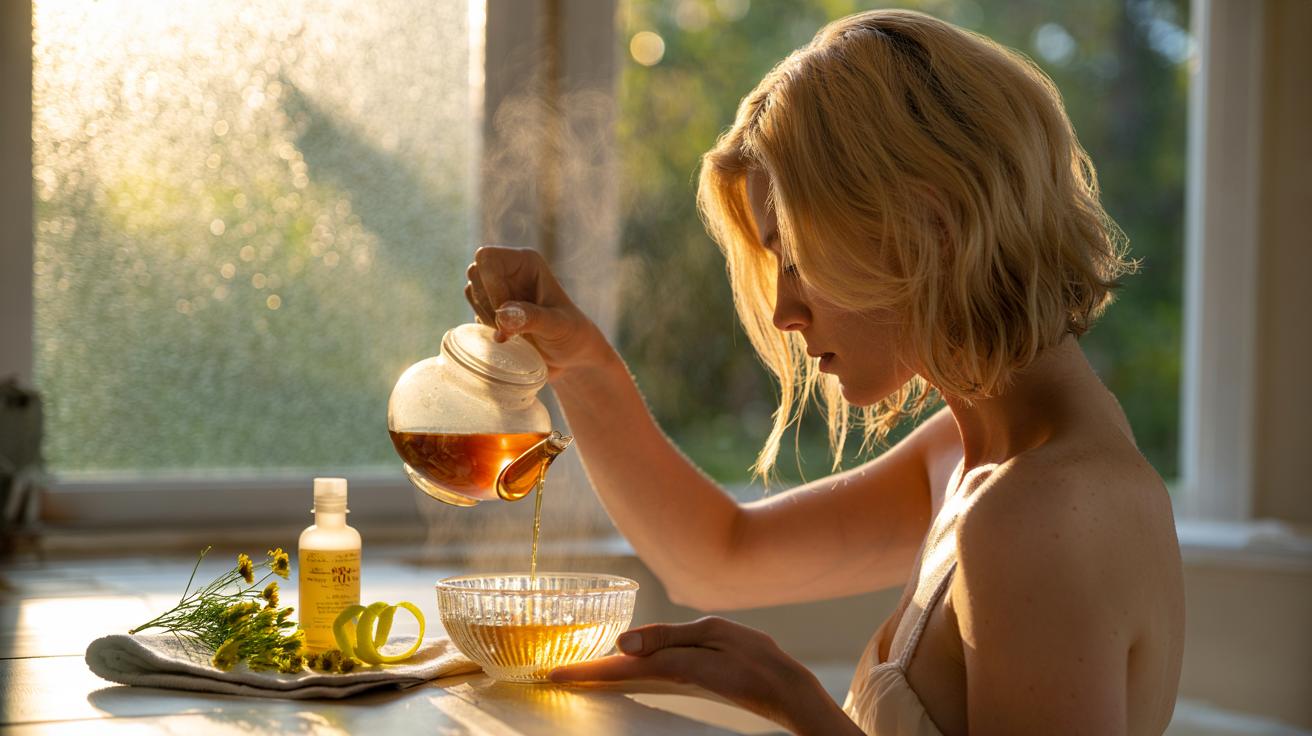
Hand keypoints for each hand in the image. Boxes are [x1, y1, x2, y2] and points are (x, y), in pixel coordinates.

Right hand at [464, 245, 611, 378]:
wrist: (570, 357)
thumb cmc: (571, 335)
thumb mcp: (557, 326)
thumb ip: (532, 318)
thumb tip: (502, 313)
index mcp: (526, 262)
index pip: (487, 257)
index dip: (490, 284)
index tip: (505, 311)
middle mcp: (510, 270)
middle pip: (475, 273)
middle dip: (486, 302)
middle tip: (509, 327)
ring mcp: (499, 288)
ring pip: (471, 291)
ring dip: (485, 315)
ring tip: (512, 334)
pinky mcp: (493, 307)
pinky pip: (474, 310)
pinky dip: (484, 325)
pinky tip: (507, 338)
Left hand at [549, 616, 859, 735]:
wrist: (784, 686)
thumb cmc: (753, 658)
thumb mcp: (712, 635)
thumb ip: (666, 637)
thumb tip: (623, 643)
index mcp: (668, 664)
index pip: (614, 667)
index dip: (582, 670)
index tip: (550, 676)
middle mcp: (667, 675)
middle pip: (615, 675)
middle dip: (583, 675)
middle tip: (550, 676)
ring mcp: (677, 679)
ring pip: (628, 676)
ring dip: (601, 674)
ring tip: (573, 671)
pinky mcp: (688, 677)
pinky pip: (645, 675)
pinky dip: (624, 672)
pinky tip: (619, 668)